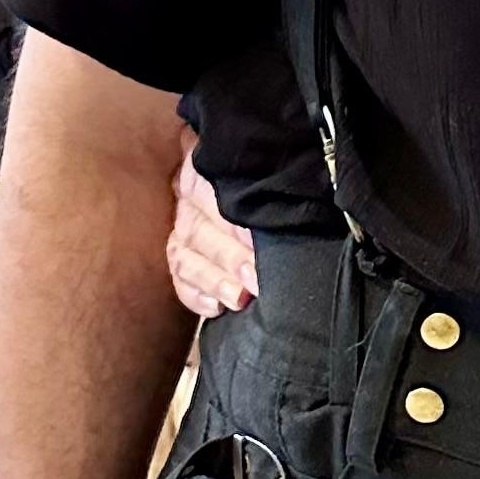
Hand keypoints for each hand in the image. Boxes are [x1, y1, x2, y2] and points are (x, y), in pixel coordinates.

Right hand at [166, 148, 257, 320]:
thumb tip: (300, 196)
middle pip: (199, 230)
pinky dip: (195, 296)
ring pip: (186, 258)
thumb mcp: (266, 170)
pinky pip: (179, 280)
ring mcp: (180, 231)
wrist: (243, 180)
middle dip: (229, 257)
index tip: (261, 240)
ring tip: (239, 299)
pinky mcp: (180, 258)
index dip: (237, 221)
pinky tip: (215, 309)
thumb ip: (270, 182)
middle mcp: (188, 200)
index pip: (215, 193)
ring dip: (213, 281)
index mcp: (207, 170)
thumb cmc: (265, 181)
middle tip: (254, 278)